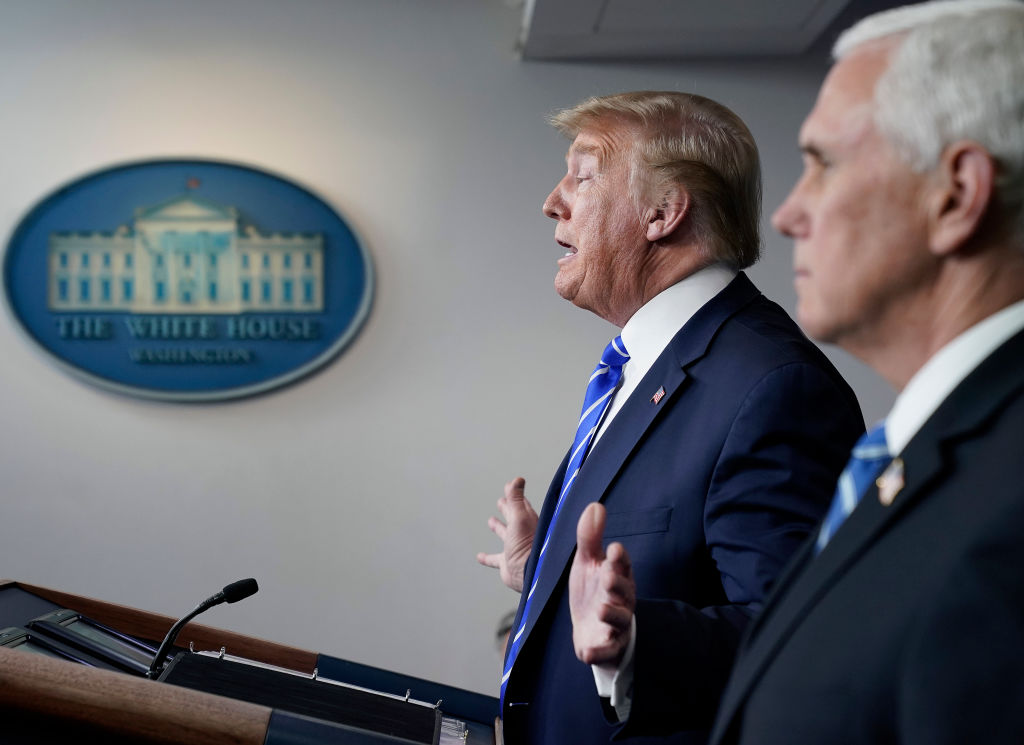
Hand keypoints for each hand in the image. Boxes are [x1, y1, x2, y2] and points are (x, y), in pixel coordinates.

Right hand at [476, 477, 537, 592]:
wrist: (533, 574)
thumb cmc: (529, 546)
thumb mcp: (520, 517)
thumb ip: (516, 499)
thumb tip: (518, 479)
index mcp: (529, 521)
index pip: (521, 504)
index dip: (514, 495)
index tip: (509, 486)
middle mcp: (523, 535)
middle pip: (514, 518)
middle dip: (507, 508)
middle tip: (500, 501)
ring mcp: (515, 549)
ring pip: (505, 536)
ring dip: (499, 528)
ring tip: (491, 521)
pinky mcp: (508, 564)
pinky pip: (495, 559)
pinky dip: (487, 558)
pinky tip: (480, 556)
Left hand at [569, 502, 635, 666]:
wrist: (589, 628)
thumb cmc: (592, 591)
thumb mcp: (588, 563)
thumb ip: (590, 537)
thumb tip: (595, 505)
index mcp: (618, 576)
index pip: (622, 564)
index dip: (618, 558)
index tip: (613, 549)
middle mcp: (622, 599)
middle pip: (624, 590)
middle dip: (617, 584)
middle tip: (607, 576)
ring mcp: (617, 623)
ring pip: (620, 619)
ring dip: (612, 614)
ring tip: (601, 608)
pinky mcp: (609, 645)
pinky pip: (607, 649)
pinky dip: (598, 652)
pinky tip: (586, 653)